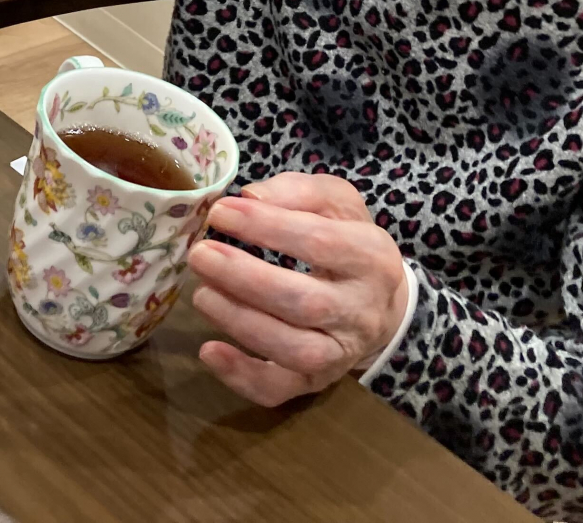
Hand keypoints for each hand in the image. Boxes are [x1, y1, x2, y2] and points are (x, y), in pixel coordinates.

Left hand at [189, 173, 408, 407]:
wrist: (381, 304)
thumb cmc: (347, 242)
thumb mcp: (336, 203)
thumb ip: (298, 192)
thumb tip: (250, 197)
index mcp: (371, 257)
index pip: (319, 242)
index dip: (267, 227)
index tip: (220, 213)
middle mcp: (362, 311)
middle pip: (304, 302)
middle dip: (244, 279)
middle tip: (200, 255)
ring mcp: (340, 352)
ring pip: (292, 349)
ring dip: (240, 322)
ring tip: (201, 293)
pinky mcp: (316, 382)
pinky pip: (280, 390)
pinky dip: (242, 376)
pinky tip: (209, 350)